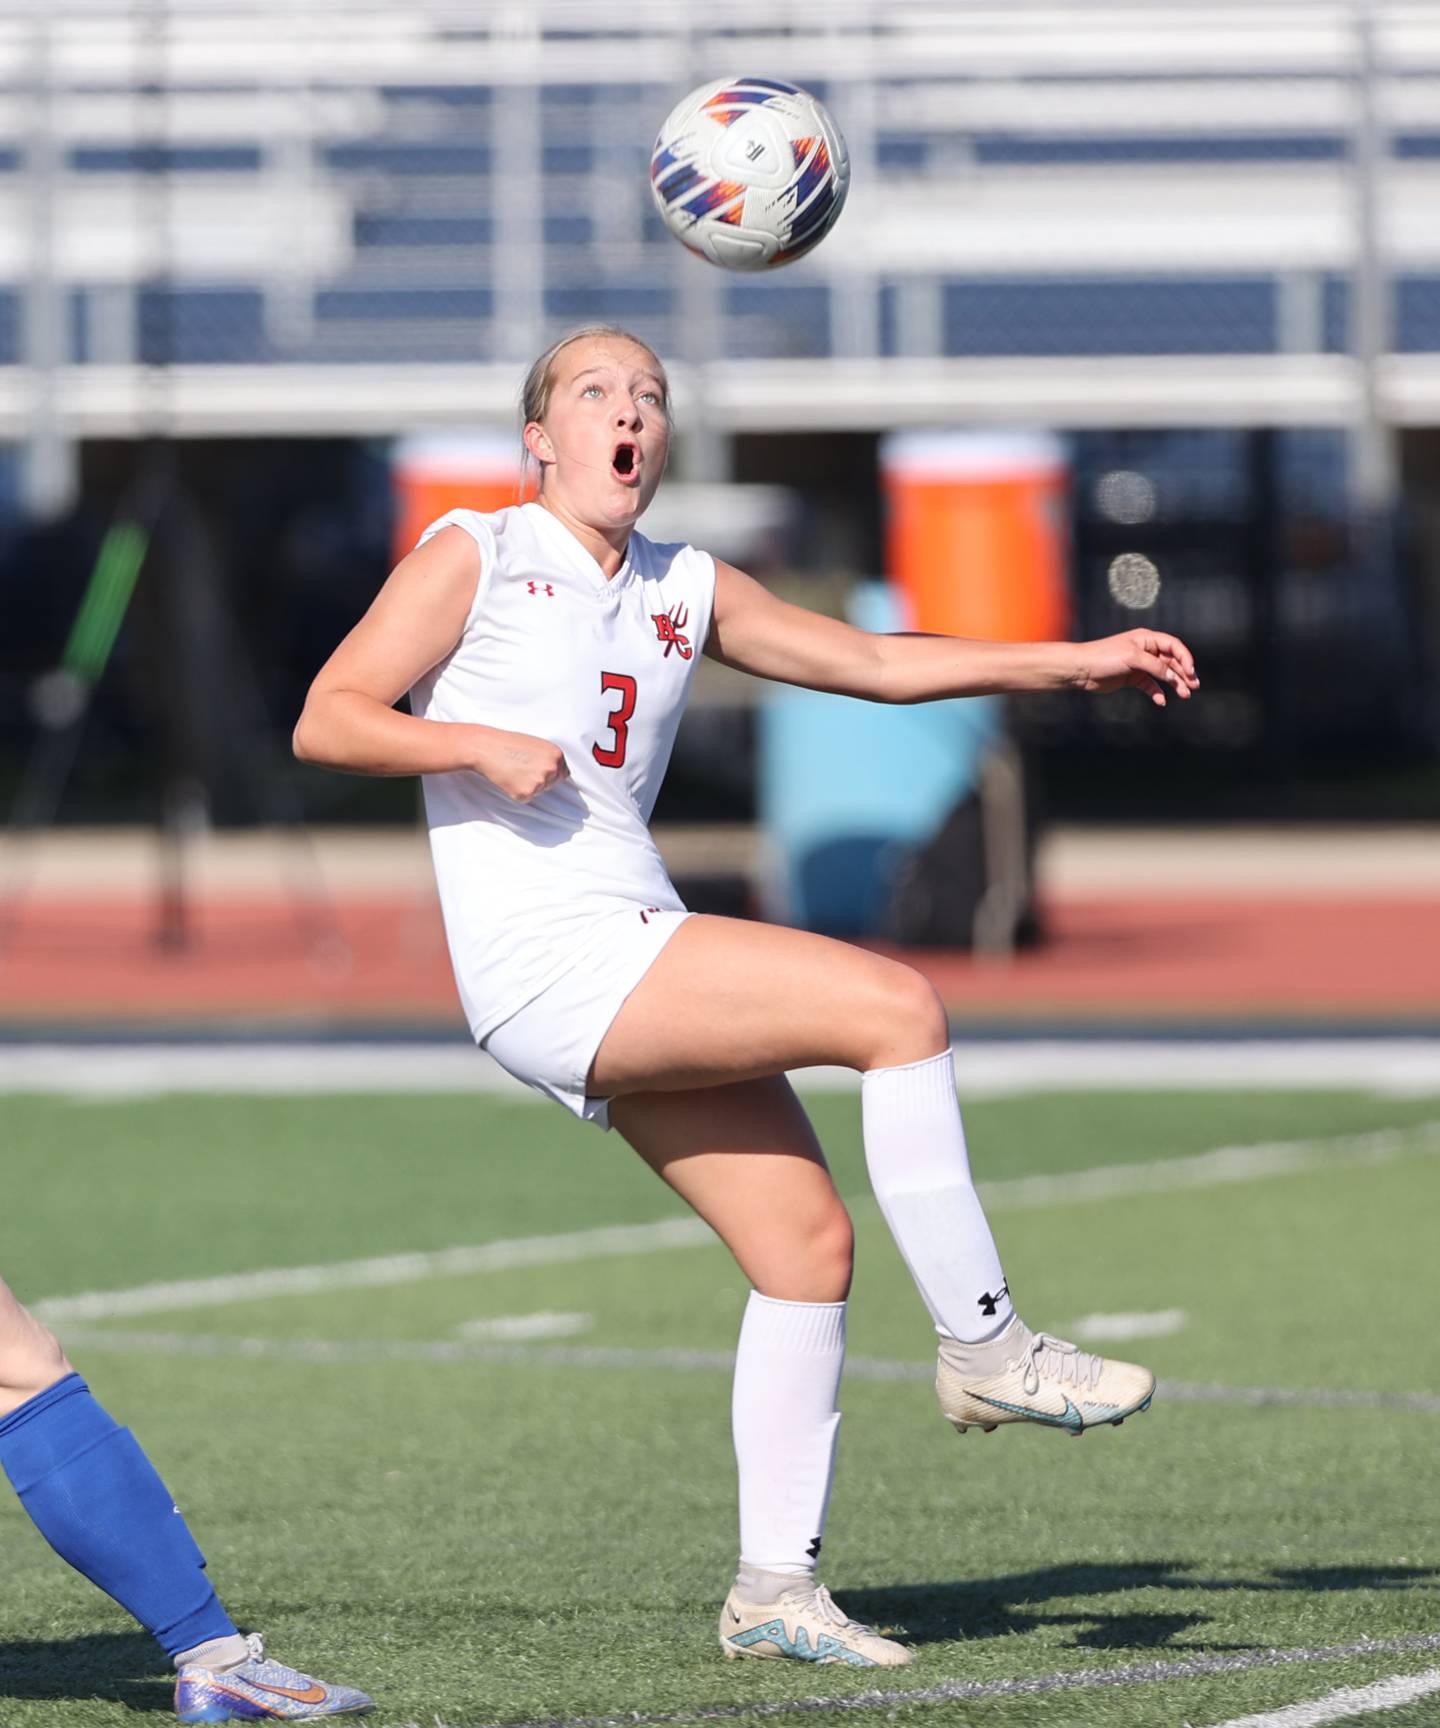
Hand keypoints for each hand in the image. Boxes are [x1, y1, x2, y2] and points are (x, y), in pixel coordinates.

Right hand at [471, 729, 570, 800]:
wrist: (486, 748)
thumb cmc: (509, 744)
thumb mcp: (536, 745)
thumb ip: (549, 758)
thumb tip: (560, 772)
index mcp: (557, 755)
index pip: (562, 774)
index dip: (549, 773)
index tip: (536, 768)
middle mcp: (551, 769)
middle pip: (551, 784)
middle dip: (539, 780)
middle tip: (521, 767)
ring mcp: (539, 782)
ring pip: (538, 791)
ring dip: (527, 785)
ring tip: (513, 770)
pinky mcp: (526, 793)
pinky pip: (526, 797)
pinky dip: (517, 792)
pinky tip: (509, 778)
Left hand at [1068, 630, 1199, 707]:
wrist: (1081, 669)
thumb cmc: (1105, 657)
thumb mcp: (1133, 658)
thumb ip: (1154, 666)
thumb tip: (1172, 676)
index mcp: (1147, 639)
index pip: (1174, 646)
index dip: (1185, 657)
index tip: (1190, 672)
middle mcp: (1145, 650)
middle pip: (1171, 661)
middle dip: (1183, 673)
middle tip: (1194, 686)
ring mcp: (1139, 665)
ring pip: (1163, 674)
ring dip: (1174, 684)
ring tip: (1185, 695)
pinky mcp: (1132, 678)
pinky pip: (1150, 685)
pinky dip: (1157, 692)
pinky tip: (1161, 701)